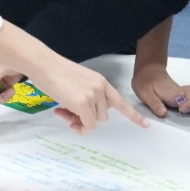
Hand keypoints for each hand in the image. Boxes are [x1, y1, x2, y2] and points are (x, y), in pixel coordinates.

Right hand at [28, 56, 149, 134]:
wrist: (43, 64)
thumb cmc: (54, 72)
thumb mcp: (77, 83)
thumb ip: (86, 98)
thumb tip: (83, 119)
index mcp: (100, 82)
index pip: (120, 101)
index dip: (133, 115)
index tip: (146, 125)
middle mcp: (101, 88)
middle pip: (103, 115)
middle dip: (87, 118)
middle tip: (66, 112)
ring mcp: (93, 96)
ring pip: (95, 121)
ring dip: (80, 121)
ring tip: (62, 111)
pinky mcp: (82, 104)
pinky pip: (86, 125)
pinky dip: (78, 126)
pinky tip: (61, 113)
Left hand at [131, 64, 189, 117]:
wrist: (148, 72)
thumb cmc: (145, 82)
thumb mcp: (144, 92)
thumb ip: (154, 103)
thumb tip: (164, 114)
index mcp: (173, 92)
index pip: (187, 96)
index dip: (188, 103)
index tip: (183, 109)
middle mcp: (183, 92)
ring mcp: (186, 94)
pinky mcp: (187, 96)